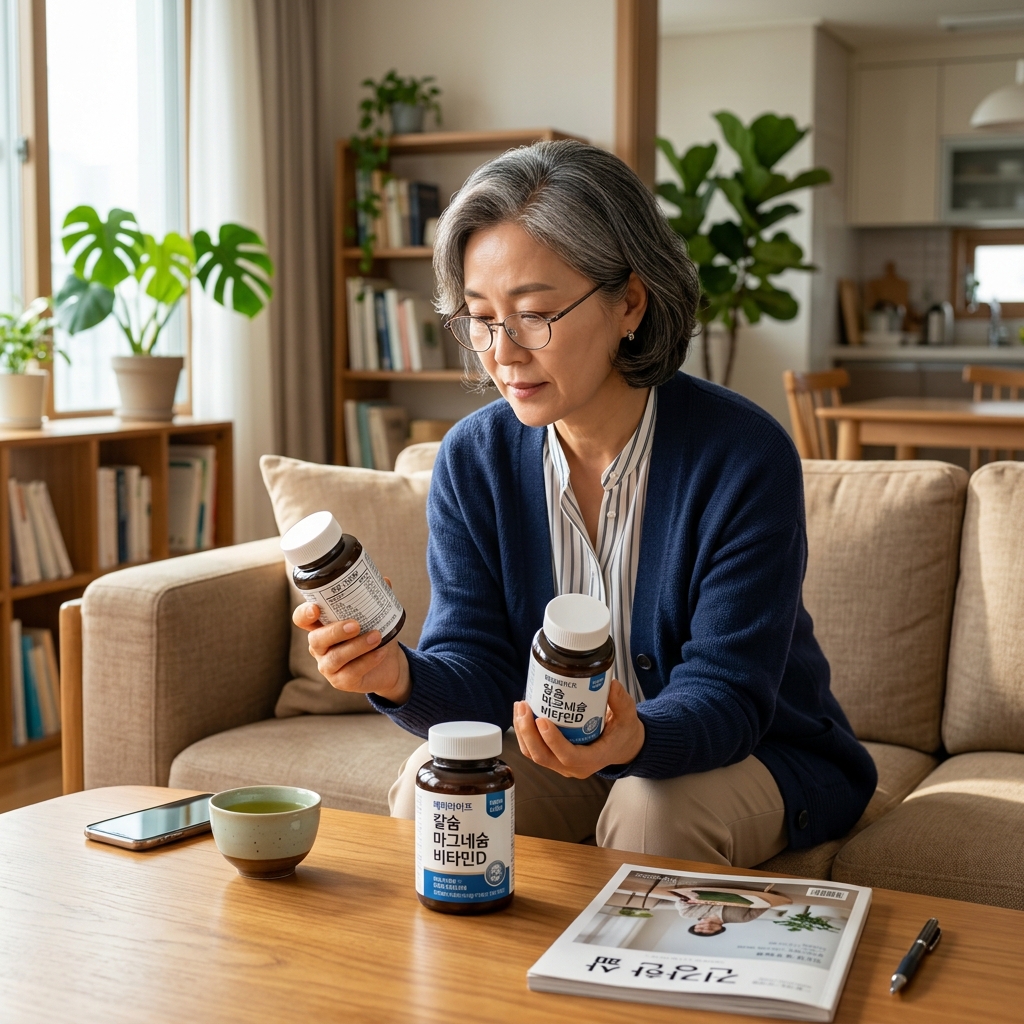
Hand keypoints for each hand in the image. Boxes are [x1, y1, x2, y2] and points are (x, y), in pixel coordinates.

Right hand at [291, 580, 409, 703]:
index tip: (315, 609)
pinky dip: (367, 661)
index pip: (302, 619)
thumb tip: (384, 580)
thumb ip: (376, 599)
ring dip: (356, 646)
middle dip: (334, 631)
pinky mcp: (341, 681)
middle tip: (355, 625)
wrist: (389, 664)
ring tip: (377, 636)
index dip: (304, 614)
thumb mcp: (376, 616)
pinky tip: (381, 652)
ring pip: (334, 658)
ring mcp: (328, 666)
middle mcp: (320, 647)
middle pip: (316, 639)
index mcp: (322, 626)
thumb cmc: (375, 635)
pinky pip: (351, 672)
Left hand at [512, 678, 644, 778]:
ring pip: (534, 754)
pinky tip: (521, 714)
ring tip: (520, 707)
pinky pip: (533, 750)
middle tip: (524, 707)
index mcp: (593, 759)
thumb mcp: (628, 716)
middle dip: (529, 733)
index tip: (542, 720)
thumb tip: (611, 684)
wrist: (621, 745)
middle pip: (544, 756)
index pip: (569, 756)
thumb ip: (621, 701)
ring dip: (522, 732)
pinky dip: (524, 733)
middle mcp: (574, 766)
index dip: (553, 741)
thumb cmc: (623, 732)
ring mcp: (561, 765)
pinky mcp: (553, 758)